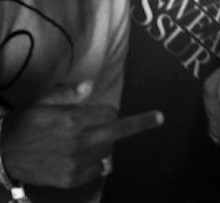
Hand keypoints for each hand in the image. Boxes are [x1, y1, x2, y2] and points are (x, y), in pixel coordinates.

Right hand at [0, 81, 163, 187]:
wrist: (3, 157)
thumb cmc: (22, 125)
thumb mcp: (41, 102)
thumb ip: (67, 94)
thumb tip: (91, 84)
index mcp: (72, 121)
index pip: (109, 113)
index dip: (108, 111)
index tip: (107, 111)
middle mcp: (78, 142)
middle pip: (118, 131)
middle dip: (141, 123)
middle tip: (159, 118)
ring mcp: (77, 163)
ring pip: (108, 150)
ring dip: (106, 143)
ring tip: (91, 141)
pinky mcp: (73, 179)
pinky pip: (99, 169)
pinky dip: (100, 162)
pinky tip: (93, 158)